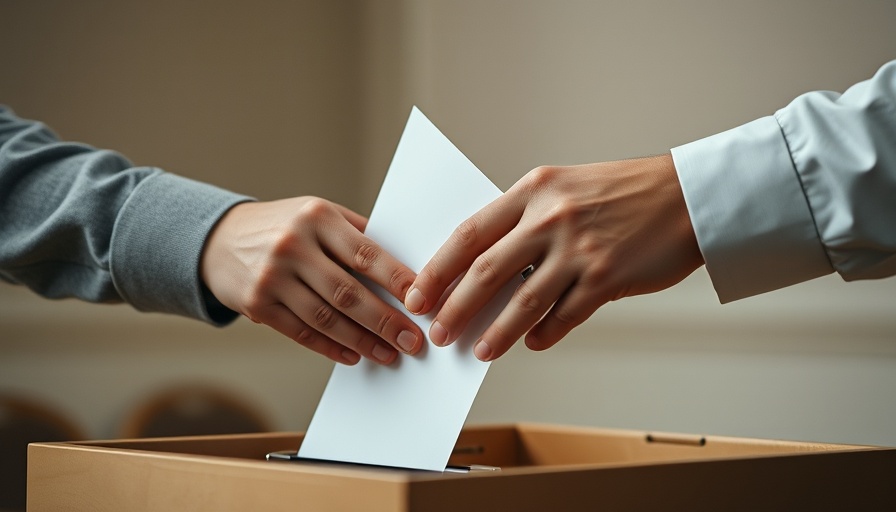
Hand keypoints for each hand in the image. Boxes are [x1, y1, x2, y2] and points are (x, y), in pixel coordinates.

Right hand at [200, 197, 422, 364]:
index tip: (422, 302)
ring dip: (362, 340)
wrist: (219, 238)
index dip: (397, 281)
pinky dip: (330, 347)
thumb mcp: (319, 215)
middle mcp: (292, 244)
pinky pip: (301, 331)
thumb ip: (357, 236)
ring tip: (388, 353)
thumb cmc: (285, 226)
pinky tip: (353, 355)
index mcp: (317, 217)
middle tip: (413, 341)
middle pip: (348, 292)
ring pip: (326, 317)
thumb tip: (406, 271)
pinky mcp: (256, 304)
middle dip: (386, 321)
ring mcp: (271, 276)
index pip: (366, 253)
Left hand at [404, 154, 702, 360]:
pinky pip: (565, 315)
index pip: (470, 233)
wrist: (687, 196)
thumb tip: (488, 268)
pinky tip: (532, 344)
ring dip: (496, 332)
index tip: (418, 293)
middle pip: (486, 271)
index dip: (438, 268)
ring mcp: (579, 249)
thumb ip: (526, 220)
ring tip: (479, 351)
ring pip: (523, 301)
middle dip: (455, 307)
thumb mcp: (565, 189)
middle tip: (439, 332)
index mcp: (534, 190)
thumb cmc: (624, 192)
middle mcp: (551, 218)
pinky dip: (544, 333)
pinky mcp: (607, 277)